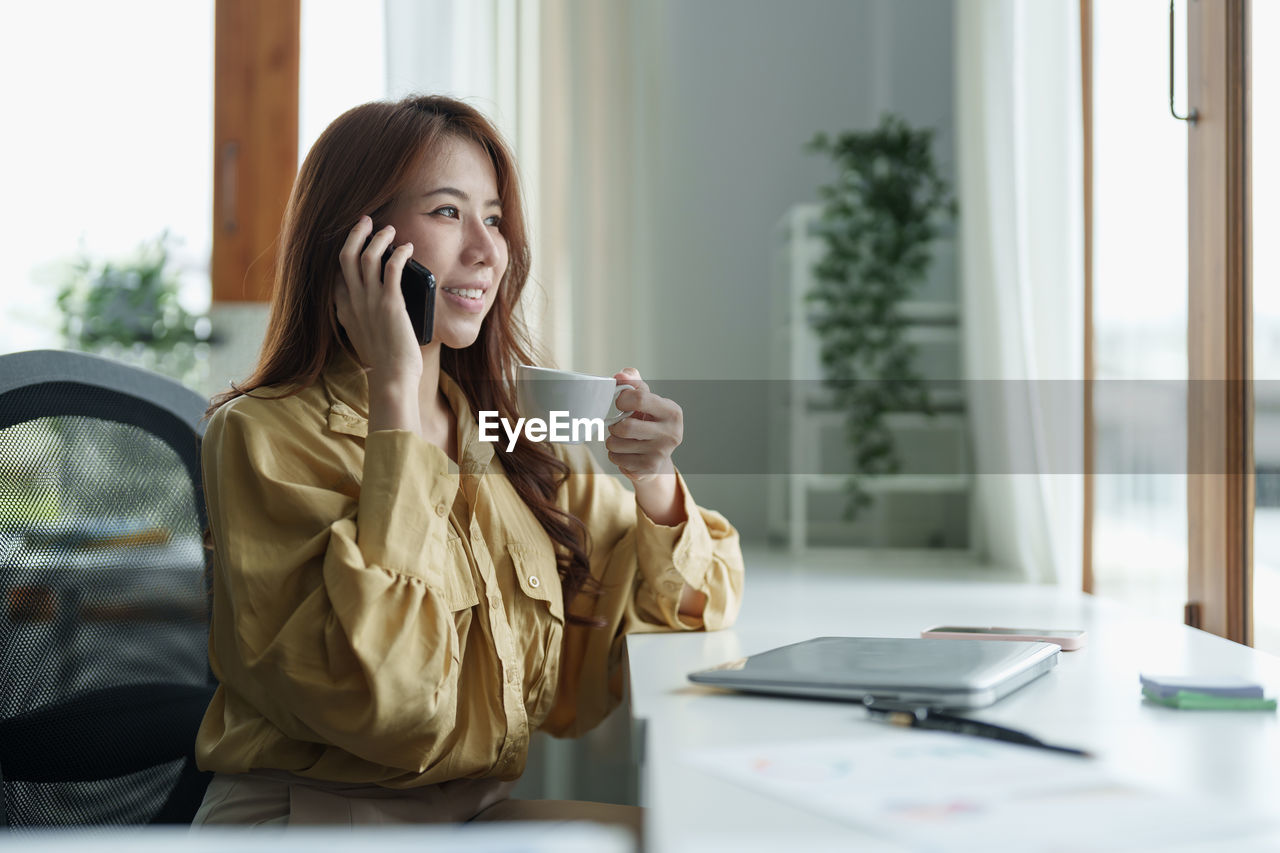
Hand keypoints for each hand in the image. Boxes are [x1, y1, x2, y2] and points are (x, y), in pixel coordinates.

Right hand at [334, 216, 422, 382]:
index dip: (345, 253)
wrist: (392, 378)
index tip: (356, 242)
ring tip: (390, 229)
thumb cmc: (385, 361)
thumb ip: (362, 319)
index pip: (337, 274)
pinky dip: (399, 254)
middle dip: (355, 234)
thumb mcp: (364, 337)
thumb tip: (373, 307)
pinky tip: (407, 248)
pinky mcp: (390, 305)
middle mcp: (354, 302)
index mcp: (345, 310)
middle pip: (346, 257)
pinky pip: (392, 269)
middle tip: (366, 221)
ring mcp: (371, 302)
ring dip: (378, 238)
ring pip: (367, 258)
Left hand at [606, 368, 682, 482]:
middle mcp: (671, 433)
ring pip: (616, 444)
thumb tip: (620, 375)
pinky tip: (625, 452)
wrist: (658, 456)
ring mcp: (661, 453)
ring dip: (612, 440)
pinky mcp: (649, 468)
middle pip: (625, 427)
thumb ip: (633, 383)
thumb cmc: (649, 421)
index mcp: (672, 411)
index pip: (639, 398)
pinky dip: (614, 455)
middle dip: (615, 426)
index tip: (621, 403)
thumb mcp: (647, 399)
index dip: (622, 399)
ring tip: (622, 439)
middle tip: (618, 425)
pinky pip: (616, 459)